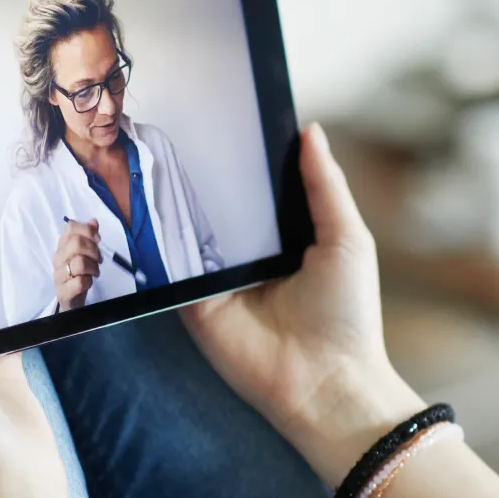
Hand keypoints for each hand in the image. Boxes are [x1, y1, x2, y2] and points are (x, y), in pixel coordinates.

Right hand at [54, 219, 102, 311]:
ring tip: (94, 272)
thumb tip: (93, 221)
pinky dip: (89, 282)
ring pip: (80, 263)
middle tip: (98, 260)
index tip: (97, 240)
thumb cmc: (78, 273)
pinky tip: (88, 282)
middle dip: (93, 250)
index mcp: (62, 245)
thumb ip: (89, 237)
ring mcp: (59, 275)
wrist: (70, 298)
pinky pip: (80, 282)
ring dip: (93, 267)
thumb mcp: (84, 253)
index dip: (88, 231)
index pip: (71, 227)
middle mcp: (58, 258)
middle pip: (76, 243)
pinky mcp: (63, 291)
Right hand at [180, 125, 421, 486]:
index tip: (229, 114)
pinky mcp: (194, 303)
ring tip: (159, 154)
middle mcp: (249, 256)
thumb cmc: (347, 314)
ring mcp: (218, 279)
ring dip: (179, 204)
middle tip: (187, 125)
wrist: (326, 383)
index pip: (258, 189)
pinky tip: (151, 209)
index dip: (247, 157)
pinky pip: (172, 266)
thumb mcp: (347, 238)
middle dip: (208, 174)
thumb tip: (310, 130)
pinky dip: (163, 244)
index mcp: (286, 237)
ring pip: (191, 231)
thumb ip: (325, 186)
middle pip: (220, 205)